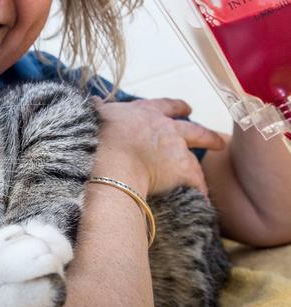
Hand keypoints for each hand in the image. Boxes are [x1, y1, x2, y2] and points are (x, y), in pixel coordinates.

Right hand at [92, 98, 225, 195]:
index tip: (186, 108)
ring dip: (202, 164)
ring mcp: (176, 148)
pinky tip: (203, 200)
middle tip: (216, 140)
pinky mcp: (181, 169)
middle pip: (192, 130)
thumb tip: (94, 101)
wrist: (110, 159)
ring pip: (195, 156)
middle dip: (204, 135)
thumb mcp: (97, 116)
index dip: (176, 108)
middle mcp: (165, 128)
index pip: (165, 106)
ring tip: (207, 175)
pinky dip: (199, 191)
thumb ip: (98, 109)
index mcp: (145, 113)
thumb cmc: (98, 137)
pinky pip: (195, 182)